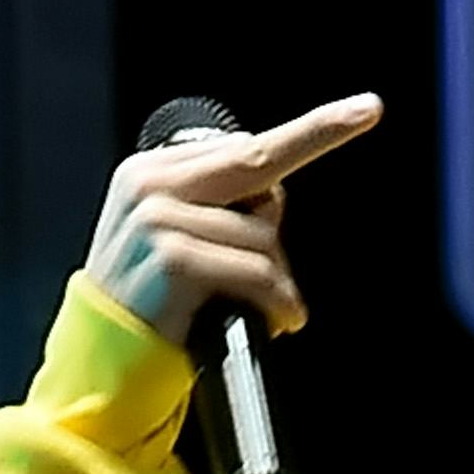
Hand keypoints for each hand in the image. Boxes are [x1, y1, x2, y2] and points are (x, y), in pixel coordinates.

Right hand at [82, 92, 383, 346]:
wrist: (107, 363)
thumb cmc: (155, 305)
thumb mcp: (175, 239)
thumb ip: (217, 204)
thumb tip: (273, 193)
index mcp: (153, 171)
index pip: (246, 146)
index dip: (313, 132)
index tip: (366, 111)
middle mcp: (150, 184)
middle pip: (259, 163)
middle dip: (302, 179)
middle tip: (298, 251)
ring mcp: (158, 218)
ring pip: (264, 235)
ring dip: (277, 282)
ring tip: (261, 308)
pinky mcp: (173, 258)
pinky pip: (258, 273)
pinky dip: (277, 303)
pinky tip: (276, 321)